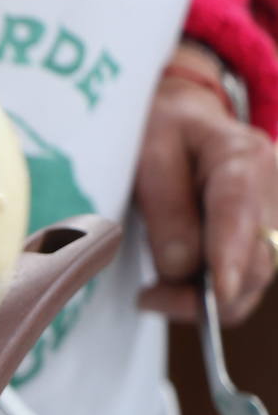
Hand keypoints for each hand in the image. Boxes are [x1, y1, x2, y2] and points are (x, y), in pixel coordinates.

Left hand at [134, 44, 277, 324]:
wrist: (186, 116)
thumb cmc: (162, 130)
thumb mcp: (148, 156)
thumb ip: (165, 209)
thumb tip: (179, 268)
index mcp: (242, 156)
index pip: (240, 212)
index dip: (231, 257)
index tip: (220, 292)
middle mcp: (273, 187)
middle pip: (258, 258)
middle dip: (209, 292)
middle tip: (150, 298)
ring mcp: (276, 213)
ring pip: (256, 275)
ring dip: (207, 296)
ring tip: (154, 294)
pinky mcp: (266, 234)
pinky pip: (248, 275)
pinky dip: (212, 289)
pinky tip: (174, 285)